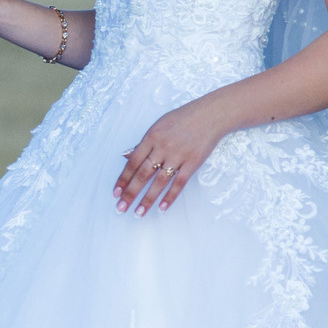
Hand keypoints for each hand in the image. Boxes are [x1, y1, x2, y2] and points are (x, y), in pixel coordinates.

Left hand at [115, 98, 230, 215]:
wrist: (211, 114)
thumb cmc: (183, 118)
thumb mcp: (159, 125)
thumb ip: (144, 143)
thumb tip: (126, 156)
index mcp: (151, 137)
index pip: (133, 162)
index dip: (123, 179)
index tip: (115, 193)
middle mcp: (162, 147)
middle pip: (143, 174)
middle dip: (130, 193)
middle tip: (121, 208)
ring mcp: (178, 156)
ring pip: (159, 182)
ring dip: (147, 199)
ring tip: (138, 212)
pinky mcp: (193, 162)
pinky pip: (179, 183)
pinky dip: (170, 196)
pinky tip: (162, 208)